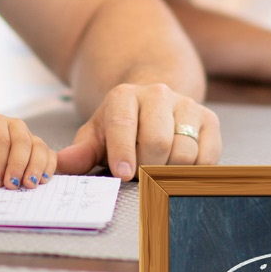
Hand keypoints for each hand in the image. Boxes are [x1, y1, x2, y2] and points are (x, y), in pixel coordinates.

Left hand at [0, 114, 56, 188]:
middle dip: (18, 165)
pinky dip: (48, 167)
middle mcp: (15, 125)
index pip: (1, 141)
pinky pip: (49, 154)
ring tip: (29, 185)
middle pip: (23, 142)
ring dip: (36, 167)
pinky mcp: (38, 147)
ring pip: (39, 147)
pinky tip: (42, 180)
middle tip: (11, 185)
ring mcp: (29, 135)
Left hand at [55, 83, 220, 178]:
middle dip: (147, 168)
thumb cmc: (120, 128)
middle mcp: (158, 94)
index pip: (124, 124)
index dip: (123, 152)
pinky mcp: (210, 119)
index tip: (123, 174)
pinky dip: (194, 171)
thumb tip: (61, 164)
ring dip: (169, 172)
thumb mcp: (96, 136)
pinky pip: (208, 156)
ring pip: (184, 152)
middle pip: (158, 142)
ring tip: (157, 170)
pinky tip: (179, 169)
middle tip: (139, 176)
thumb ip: (80, 152)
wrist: (155, 105)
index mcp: (124, 96)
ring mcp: (187, 105)